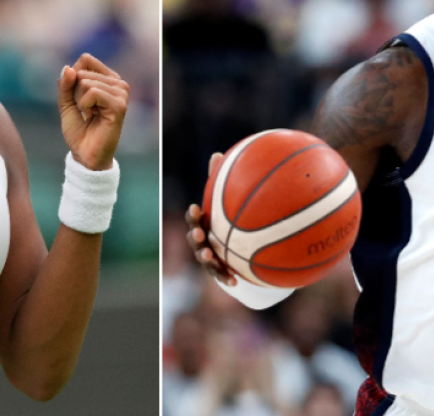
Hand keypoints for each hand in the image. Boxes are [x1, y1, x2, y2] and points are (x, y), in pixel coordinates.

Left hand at [57, 54, 129, 170]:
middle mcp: (118, 83)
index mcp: (108, 79)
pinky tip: (92, 117)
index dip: (73, 78)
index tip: (79, 99)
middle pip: (82, 71)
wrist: (85, 155)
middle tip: (85, 111)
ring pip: (86, 82)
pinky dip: (84, 105)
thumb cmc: (79, 131)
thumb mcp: (66, 103)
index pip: (85, 60)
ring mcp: (121, 93)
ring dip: (79, 101)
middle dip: (75, 93)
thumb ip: (66, 84)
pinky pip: (92, 92)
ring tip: (90, 115)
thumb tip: (69, 67)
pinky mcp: (119, 105)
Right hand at [186, 152, 236, 285]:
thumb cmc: (230, 219)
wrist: (240, 248)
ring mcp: (210, 257)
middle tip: (200, 233)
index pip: (194, 218)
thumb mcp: (226, 201)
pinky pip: (221, 275)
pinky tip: (234, 280)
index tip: (196, 208)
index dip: (193, 215)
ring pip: (204, 259)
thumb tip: (218, 154)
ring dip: (206, 259)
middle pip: (194, 240)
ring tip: (210, 257)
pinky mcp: (220, 270)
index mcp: (204, 224)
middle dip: (195, 237)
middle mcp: (203, 241)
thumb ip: (221, 181)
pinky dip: (225, 277)